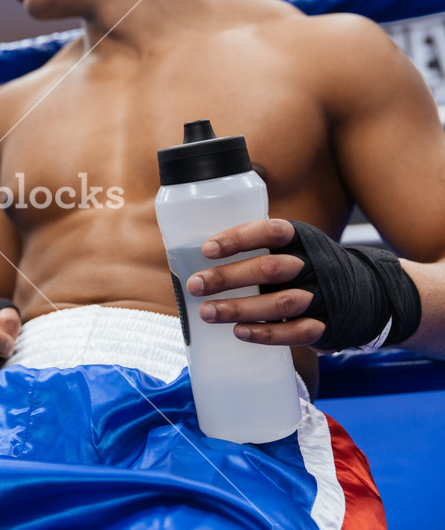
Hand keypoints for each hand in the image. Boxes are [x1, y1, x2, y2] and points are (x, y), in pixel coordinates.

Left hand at [185, 218, 326, 348]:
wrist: (369, 292)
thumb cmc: (309, 267)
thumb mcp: (293, 247)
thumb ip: (259, 249)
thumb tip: (197, 258)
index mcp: (302, 239)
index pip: (271, 231)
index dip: (238, 239)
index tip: (207, 250)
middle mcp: (314, 265)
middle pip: (270, 269)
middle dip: (228, 278)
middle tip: (194, 285)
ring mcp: (322, 296)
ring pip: (280, 303)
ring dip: (240, 309)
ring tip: (207, 312)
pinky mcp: (327, 325)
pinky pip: (296, 332)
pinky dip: (266, 334)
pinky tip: (240, 332)